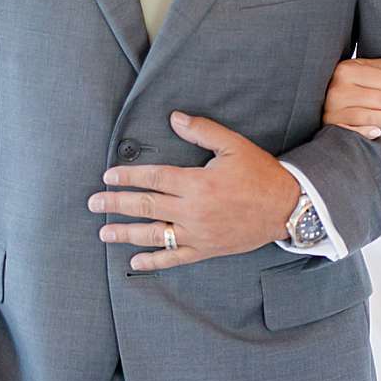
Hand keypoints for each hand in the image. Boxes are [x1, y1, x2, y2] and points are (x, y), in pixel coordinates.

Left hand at [88, 112, 300, 271]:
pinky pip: (174, 258)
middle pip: (145, 206)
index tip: (108, 176)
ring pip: (153, 234)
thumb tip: (174, 119)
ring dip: (125, 233)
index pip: (153, 178)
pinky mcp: (206, 249)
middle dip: (116, 203)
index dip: (128, 177)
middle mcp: (192, 211)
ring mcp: (197, 233)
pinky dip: (153, 262)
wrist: (287, 208)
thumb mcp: (234, 146)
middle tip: (93, 202)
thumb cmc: (261, 175)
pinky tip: (134, 262)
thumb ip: (202, 131)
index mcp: (196, 183)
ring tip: (104, 232)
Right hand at [322, 57, 380, 140]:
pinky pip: (349, 130)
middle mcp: (337, 89)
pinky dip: (363, 132)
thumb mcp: (372, 68)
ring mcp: (332, 109)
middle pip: (380, 99)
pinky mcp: (329, 125)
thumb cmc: (355, 82)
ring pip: (368, 116)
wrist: (325, 95)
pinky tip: (378, 134)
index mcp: (347, 69)